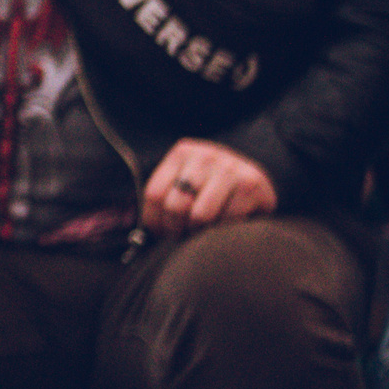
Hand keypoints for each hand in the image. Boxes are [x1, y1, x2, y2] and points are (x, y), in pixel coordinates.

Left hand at [140, 140, 275, 234]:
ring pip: (200, 215)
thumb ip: (164, 197)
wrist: (258, 178)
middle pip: (175, 205)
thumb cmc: (212, 187)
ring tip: (204, 231)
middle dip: (178, 229)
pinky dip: (224, 229)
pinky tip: (226, 225)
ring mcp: (229, 168)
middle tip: (185, 235)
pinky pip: (227, 220)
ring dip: (201, 232)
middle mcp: (205, 156)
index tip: (162, 232)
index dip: (155, 221)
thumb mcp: (186, 181)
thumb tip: (131, 224)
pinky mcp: (251, 184)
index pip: (154, 194)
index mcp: (181, 153)